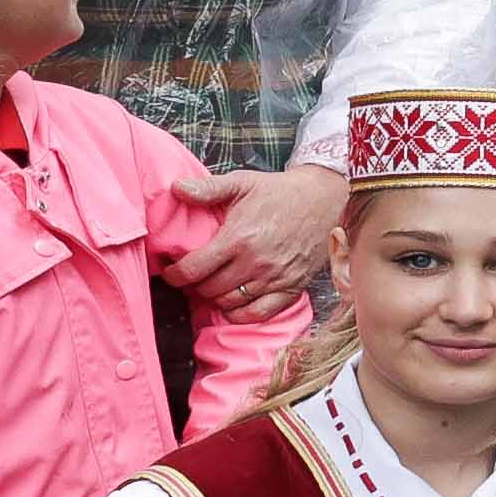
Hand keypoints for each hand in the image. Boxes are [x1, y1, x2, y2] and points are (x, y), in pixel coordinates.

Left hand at [176, 160, 345, 310]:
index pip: (194, 269)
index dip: (174, 275)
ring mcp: (275, 278)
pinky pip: (259, 313)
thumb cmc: (280, 192)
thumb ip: (208, 188)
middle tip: (192, 277)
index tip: (171, 272)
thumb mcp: (242, 182)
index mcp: (239, 238)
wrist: (325, 201)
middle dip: (193, 286)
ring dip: (214, 298)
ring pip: (230, 302)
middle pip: (209, 289)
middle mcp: (256, 263)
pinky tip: (233, 303)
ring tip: (211, 286)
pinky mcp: (292, 288)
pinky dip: (240, 314)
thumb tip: (176, 188)